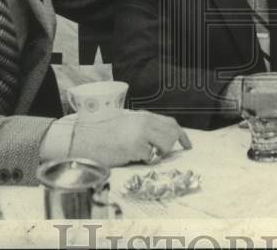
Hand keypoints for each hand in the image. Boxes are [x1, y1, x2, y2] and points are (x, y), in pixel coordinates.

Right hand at [70, 109, 191, 167]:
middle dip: (171, 147)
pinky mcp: (136, 146)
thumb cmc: (106, 135)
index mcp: (144, 116)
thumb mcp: (128, 124)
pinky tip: (131, 156)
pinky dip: (144, 160)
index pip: (171, 123)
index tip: (187, 145)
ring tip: (143, 154)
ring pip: (165, 146)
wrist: (88, 139)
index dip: (182, 135)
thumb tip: (164, 138)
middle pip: (172, 134)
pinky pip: (150, 157)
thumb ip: (145, 127)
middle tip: (161, 154)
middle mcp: (145, 122)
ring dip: (158, 154)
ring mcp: (141, 134)